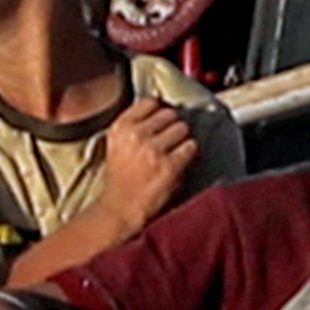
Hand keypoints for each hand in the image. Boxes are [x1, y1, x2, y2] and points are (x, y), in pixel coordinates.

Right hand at [87, 99, 204, 233]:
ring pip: (183, 128)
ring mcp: (154, 150)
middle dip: (172, 126)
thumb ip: (135, 123)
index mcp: (121, 126)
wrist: (122, 207)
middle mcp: (136, 135)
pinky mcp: (170, 166)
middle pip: (170, 114)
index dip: (159, 112)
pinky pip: (191, 147)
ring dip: (182, 139)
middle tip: (168, 142)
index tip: (160, 124)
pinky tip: (180, 162)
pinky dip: (190, 154)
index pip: (151, 102)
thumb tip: (164, 107)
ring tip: (174, 152)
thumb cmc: (122, 175)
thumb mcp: (117, 142)